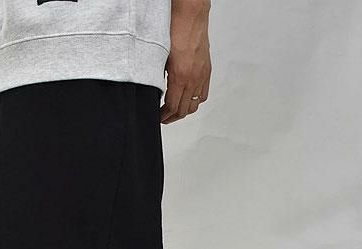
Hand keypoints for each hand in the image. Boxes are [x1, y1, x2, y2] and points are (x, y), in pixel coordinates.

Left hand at [160, 0, 211, 123]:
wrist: (191, 16)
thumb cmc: (176, 30)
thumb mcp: (161, 58)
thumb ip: (159, 77)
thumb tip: (155, 91)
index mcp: (180, 77)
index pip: (172, 107)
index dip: (164, 117)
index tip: (159, 118)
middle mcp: (193, 78)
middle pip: (184, 110)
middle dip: (172, 117)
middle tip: (164, 118)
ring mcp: (201, 75)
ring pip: (195, 105)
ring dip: (184, 111)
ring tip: (175, 111)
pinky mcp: (207, 70)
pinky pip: (203, 94)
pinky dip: (195, 100)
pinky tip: (188, 99)